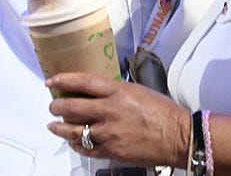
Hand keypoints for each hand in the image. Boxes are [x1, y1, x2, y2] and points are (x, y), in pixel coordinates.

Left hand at [46, 72, 189, 167]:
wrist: (178, 137)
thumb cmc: (162, 111)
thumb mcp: (137, 90)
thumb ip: (115, 91)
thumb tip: (95, 91)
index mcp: (118, 92)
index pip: (84, 82)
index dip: (64, 80)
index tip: (51, 81)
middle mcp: (110, 111)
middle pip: (73, 107)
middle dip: (57, 106)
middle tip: (53, 105)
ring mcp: (109, 133)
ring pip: (74, 131)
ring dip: (60, 127)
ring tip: (54, 125)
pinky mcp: (112, 151)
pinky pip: (86, 148)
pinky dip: (75, 144)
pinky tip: (72, 142)